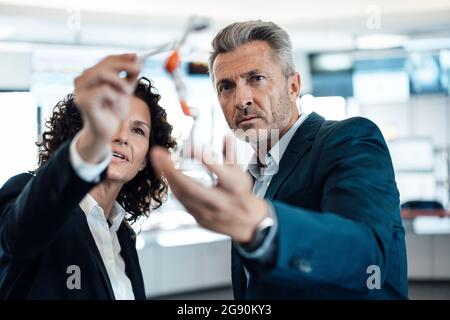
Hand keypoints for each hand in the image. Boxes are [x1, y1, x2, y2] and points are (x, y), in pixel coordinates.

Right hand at [74, 53, 141, 162]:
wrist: (105, 132)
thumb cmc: (113, 111)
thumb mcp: (125, 90)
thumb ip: (130, 75)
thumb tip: (137, 58)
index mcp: (90, 75)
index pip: (107, 60)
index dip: (122, 58)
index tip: (137, 57)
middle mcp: (82, 80)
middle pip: (104, 65)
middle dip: (124, 65)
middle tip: (138, 69)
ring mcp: (79, 90)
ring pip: (102, 74)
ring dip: (120, 82)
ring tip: (126, 93)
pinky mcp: (83, 101)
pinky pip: (104, 90)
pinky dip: (115, 96)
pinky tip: (114, 107)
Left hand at [150, 136, 268, 242]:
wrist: (248, 225)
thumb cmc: (244, 196)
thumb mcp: (242, 174)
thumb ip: (232, 155)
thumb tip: (225, 136)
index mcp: (235, 189)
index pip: (220, 172)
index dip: (206, 159)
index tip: (192, 147)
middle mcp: (221, 203)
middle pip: (192, 188)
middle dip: (172, 171)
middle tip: (158, 154)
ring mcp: (208, 214)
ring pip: (183, 196)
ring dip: (167, 177)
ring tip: (157, 159)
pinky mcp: (199, 219)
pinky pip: (182, 202)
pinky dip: (173, 186)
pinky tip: (166, 174)